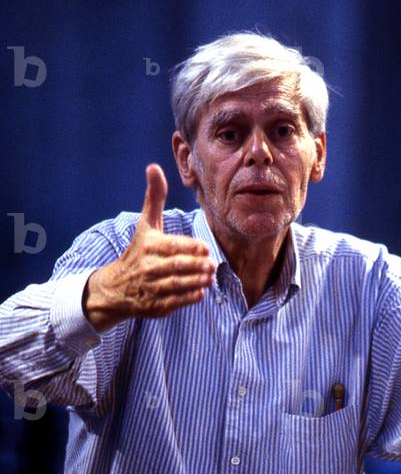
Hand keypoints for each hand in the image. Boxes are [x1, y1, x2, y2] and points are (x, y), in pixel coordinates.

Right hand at [82, 164, 216, 331]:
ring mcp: (149, 288)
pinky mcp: (153, 307)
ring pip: (175, 286)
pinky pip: (172, 303)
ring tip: (209, 277)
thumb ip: (154, 197)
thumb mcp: (146, 224)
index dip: (190, 248)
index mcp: (147, 246)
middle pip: (176, 267)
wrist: (115, 287)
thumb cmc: (137, 250)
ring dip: (195, 282)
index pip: (172, 247)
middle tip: (212, 265)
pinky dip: (187, 299)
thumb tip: (153, 167)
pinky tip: (200, 293)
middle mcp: (147, 268)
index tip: (205, 249)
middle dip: (196, 266)